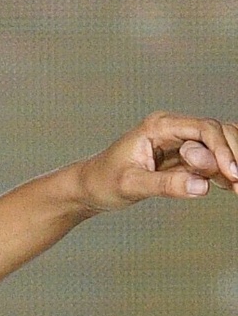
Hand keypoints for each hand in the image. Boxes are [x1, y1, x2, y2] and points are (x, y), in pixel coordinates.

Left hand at [74, 110, 237, 212]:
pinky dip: (228, 171)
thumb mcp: (131, 185)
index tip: (233, 173)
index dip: (223, 149)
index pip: (204, 128)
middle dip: (234, 156)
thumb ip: (165, 185)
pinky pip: (217, 159)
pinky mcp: (187, 158)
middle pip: (220, 132)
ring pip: (223, 143)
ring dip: (234, 163)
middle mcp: (174, 128)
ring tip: (237, 189)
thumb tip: (201, 187)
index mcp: (158, 126)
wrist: (91, 186)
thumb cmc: (104, 182)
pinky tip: (232, 188)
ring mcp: (182, 142)